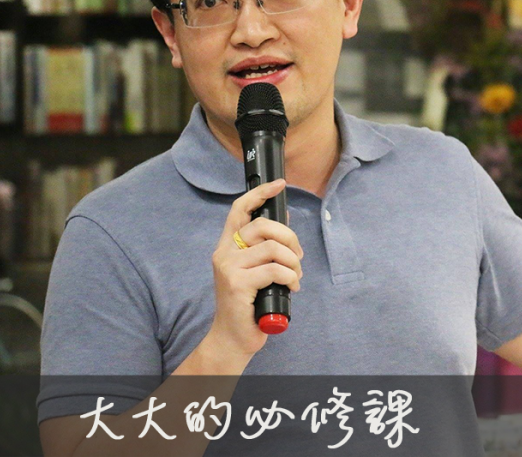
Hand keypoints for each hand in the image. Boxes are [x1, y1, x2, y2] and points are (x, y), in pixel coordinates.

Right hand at [208, 179, 303, 358]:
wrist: (232, 337)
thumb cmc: (247, 304)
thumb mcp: (254, 270)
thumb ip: (264, 247)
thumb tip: (285, 220)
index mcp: (227, 246)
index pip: (239, 209)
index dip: (259, 193)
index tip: (279, 184)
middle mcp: (224, 252)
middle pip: (263, 225)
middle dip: (290, 237)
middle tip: (297, 256)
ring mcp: (229, 268)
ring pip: (272, 248)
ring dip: (293, 262)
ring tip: (295, 276)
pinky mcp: (237, 284)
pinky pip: (274, 270)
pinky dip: (290, 277)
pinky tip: (292, 288)